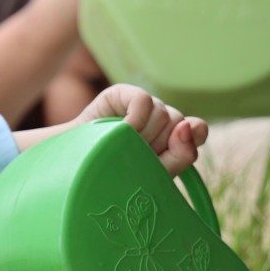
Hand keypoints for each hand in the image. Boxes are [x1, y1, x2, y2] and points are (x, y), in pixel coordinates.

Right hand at [74, 84, 207, 174]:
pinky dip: (135, 119)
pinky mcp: (122, 94)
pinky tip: (120, 129)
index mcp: (170, 139)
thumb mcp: (151, 175)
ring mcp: (141, 106)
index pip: (197, 130)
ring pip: (164, 113)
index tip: (171, 152)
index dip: (189, 139)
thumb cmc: (113, 176)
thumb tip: (188, 126)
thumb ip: (179, 156)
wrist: (72, 169)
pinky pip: (144, 101)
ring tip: (122, 147)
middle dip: (159, 146)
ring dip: (145, 136)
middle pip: (179, 124)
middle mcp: (158, 119)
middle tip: (134, 158)